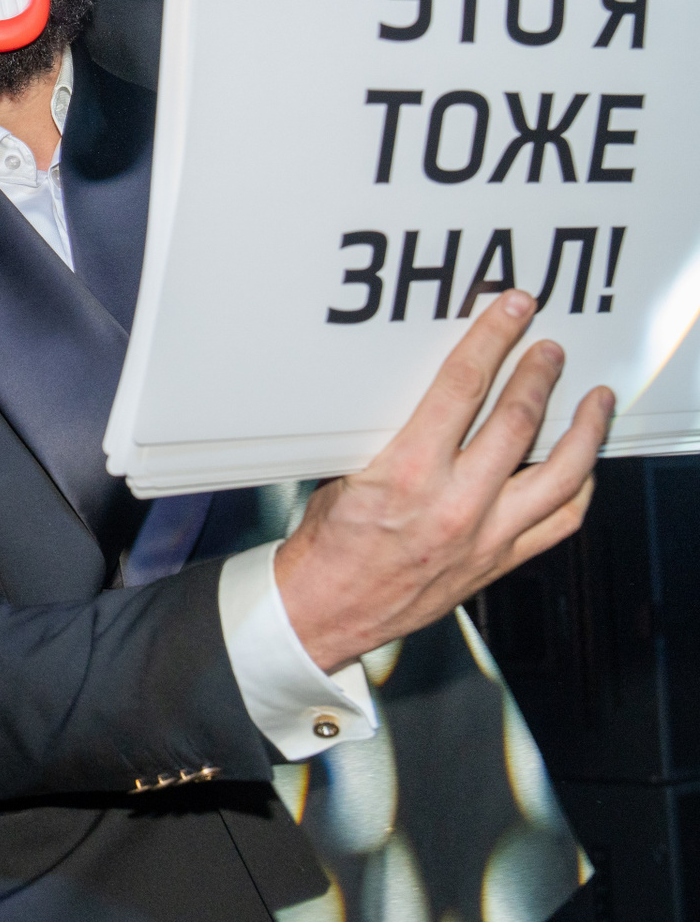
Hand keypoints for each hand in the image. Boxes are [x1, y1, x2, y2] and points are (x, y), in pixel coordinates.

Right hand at [273, 289, 612, 672]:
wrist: (326, 610)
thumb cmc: (328, 545)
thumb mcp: (347, 471)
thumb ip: (393, 433)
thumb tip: (428, 391)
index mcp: (407, 473)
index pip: (463, 386)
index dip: (493, 339)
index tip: (512, 311)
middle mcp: (454, 505)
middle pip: (518, 421)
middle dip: (540, 373)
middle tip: (550, 349)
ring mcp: (485, 536)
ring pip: (561, 473)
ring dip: (583, 429)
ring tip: (595, 400)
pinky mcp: (499, 561)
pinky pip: (562, 522)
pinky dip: (581, 489)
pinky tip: (584, 466)